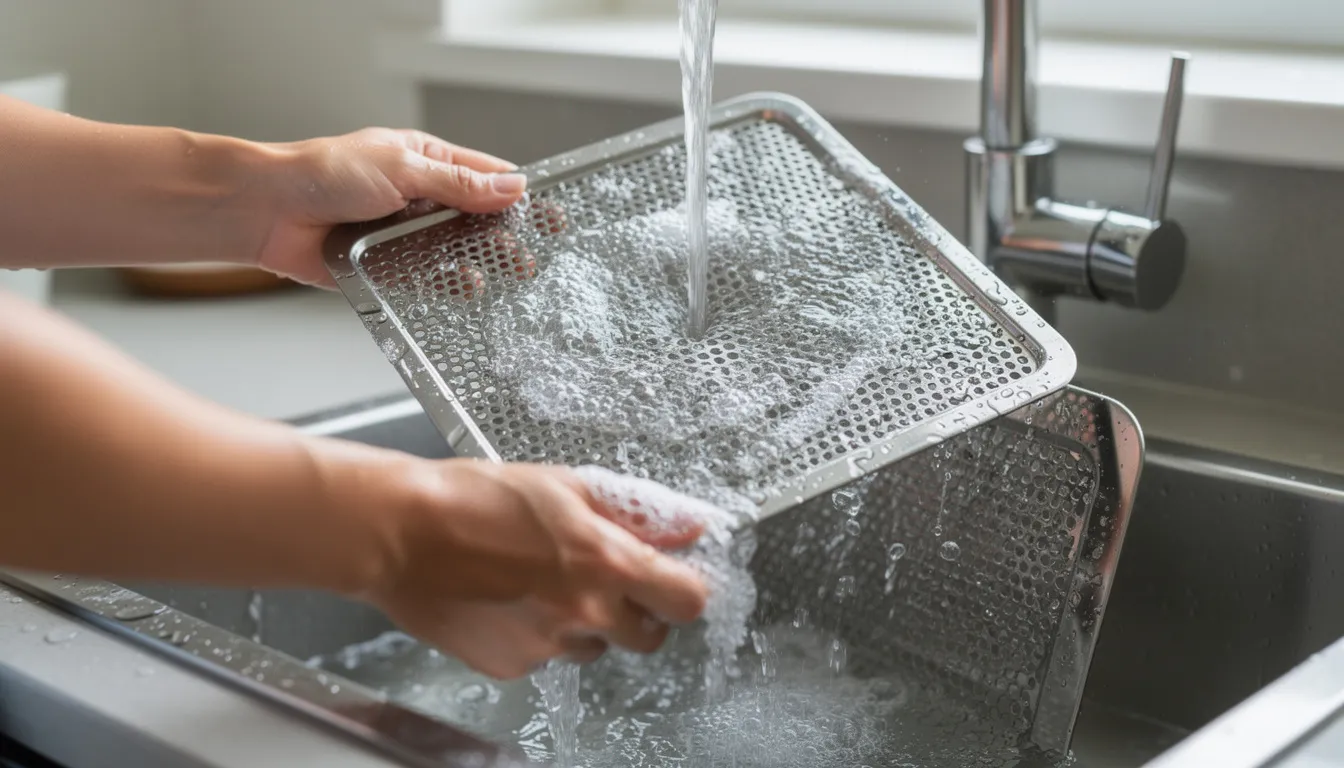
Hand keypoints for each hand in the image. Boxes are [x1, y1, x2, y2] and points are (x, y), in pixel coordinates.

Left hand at [256, 128, 528, 287]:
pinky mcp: (388, 267)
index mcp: (425, 160)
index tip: (550, 213)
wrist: (267, 212)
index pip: (485, 176)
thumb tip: (511, 186)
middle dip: (506, 236)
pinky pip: (427, 279)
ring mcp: (404, 233)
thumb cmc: (322, 174)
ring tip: (508, 273)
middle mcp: (418, 197)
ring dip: (481, 262)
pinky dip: (449, 284)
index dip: (519, 194)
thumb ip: (460, 183)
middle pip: (476, 219)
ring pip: (455, 252)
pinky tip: (468, 287)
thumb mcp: (403, 167)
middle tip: (531, 254)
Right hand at [367, 460, 711, 679]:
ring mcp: (547, 647)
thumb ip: (633, 512)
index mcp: (606, 563)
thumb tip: (684, 525)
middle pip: (650, 637)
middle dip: (638, 612)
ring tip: (540, 581)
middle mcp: (585, 614)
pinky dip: (536, 634)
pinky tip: (507, 598)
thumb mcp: (566, 486)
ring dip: (584, 623)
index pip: (688, 600)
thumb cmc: (474, 497)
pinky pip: (545, 657)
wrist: (400, 532)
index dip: (683, 588)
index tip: (671, 577)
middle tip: (604, 579)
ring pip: (594, 648)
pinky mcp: (511, 665)